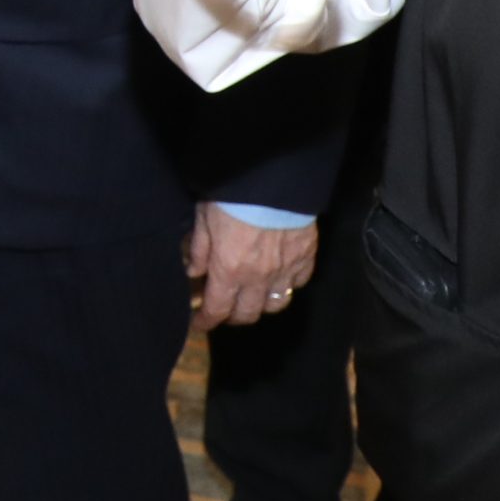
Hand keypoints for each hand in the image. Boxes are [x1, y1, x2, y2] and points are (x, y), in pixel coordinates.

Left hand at [187, 204, 320, 326]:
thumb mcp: (204, 218)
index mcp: (229, 270)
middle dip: (232, 316)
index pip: (217, 310)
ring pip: (276, 305)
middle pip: (247, 314)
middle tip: (224, 308)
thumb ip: (199, 249)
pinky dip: (288, 285)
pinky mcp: (306, 256)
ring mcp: (285, 269)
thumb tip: (193, 272)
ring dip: (261, 305)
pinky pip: (298, 283)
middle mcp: (258, 278)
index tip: (198, 322)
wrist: (273, 178)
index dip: (206, 321)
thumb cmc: (231, 195)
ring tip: (252, 296)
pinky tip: (279, 278)